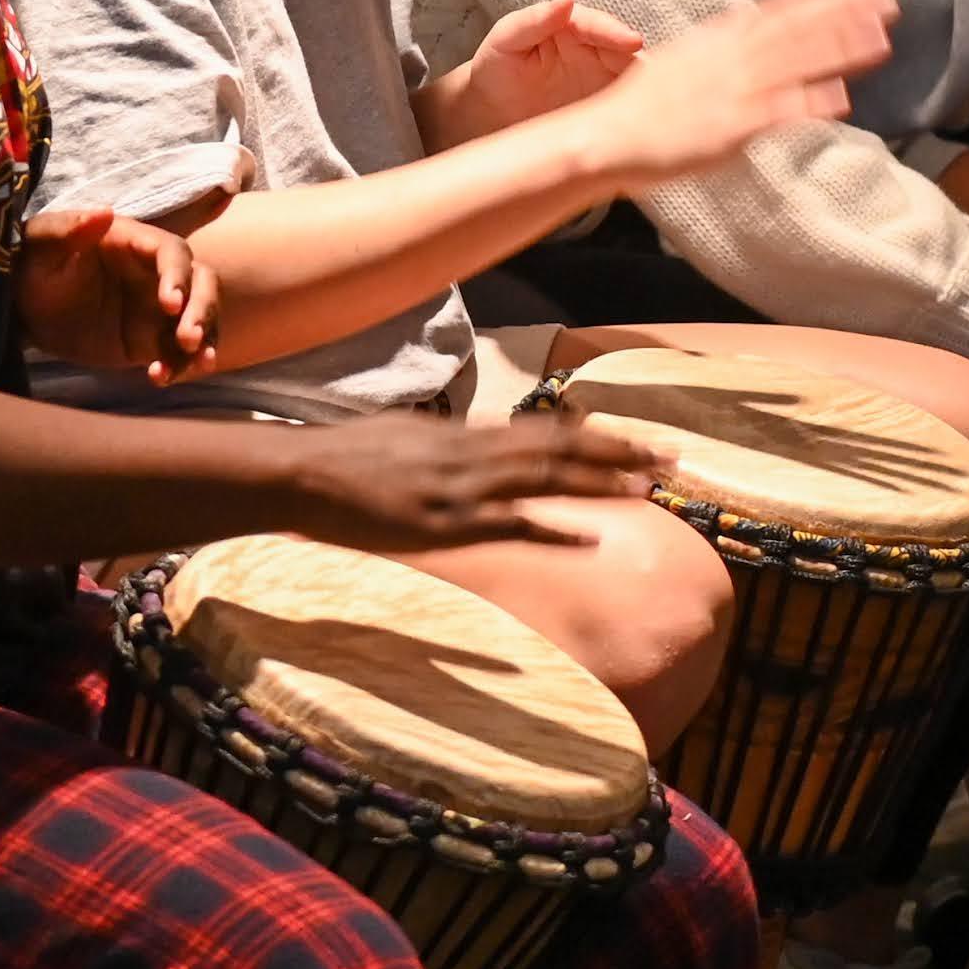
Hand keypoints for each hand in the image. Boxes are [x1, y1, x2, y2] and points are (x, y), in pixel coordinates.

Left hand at [11, 196, 220, 385]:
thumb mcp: (39, 246)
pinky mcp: (152, 341)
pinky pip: (179, 353)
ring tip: (191, 364)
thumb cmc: (32, 267)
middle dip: (203, 310)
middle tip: (188, 339)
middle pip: (202, 283)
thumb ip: (67, 229)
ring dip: (203, 340)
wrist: (25, 311)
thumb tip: (103, 213)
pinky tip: (160, 377)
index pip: (172, 253)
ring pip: (201, 319)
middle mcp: (156, 273)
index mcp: (134, 242)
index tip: (168, 303)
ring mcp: (158, 309)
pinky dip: (180, 366)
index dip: (177, 276)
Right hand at [278, 412, 669, 553]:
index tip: (634, 438)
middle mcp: (469, 453)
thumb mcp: (402, 436)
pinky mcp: (444, 524)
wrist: (298, 472)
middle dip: (618, 452)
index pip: (540, 432)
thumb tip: (472, 447)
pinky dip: (554, 528)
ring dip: (601, 481)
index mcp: (461, 435)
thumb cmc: (340, 459)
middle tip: (670, 455)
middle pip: (558, 448)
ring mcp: (459, 488)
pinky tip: (591, 536)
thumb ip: (444, 444)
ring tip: (649, 486)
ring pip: (545, 477)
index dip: (592, 436)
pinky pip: (510, 524)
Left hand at [431, 0, 646, 140]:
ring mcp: (607, 82)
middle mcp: (599, 52)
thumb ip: (534, 20)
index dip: (616, 33)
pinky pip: (631, 113)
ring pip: (637, 83)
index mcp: (575, 28)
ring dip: (650, 91)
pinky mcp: (610, 113)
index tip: (633, 41)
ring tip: (661, 104)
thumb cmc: (497, 70)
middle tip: (660, 75)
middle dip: (645, 63)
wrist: (489, 114)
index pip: (601, 27)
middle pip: (630, 55)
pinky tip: (647, 128)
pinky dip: (641, 119)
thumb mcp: (506, 41)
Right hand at [565, 0, 886, 184]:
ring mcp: (732, 91)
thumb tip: (757, 41)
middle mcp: (732, 58)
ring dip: (838, 49)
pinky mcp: (729, 128)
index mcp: (721, 40)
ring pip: (795, 63)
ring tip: (882, 37)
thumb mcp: (688, 64)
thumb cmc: (645, 108)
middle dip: (844, 11)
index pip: (781, 8)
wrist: (605, 136)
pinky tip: (840, 100)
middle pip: (797, 29)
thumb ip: (727, 53)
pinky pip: (774, 114)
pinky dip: (807, 104)